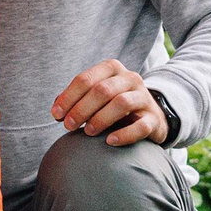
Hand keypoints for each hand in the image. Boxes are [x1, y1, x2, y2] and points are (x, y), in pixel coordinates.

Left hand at [52, 59, 167, 146]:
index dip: (68, 97)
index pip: (86, 79)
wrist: (149, 116)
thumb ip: (76, 100)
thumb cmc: (113, 106)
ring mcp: (144, 98)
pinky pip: (141, 126)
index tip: (56, 115)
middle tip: (69, 126)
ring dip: (100, 118)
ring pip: (122, 103)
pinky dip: (124, 134)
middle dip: (81, 108)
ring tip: (88, 132)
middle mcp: (130, 78)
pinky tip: (110, 141)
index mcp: (112, 69)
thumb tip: (56, 109)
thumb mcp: (96, 97)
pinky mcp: (154, 119)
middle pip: (102, 90)